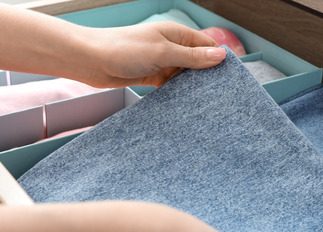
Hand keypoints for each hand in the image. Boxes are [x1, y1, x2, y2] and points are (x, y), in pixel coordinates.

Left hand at [0, 3, 225, 87]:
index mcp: (176, 34)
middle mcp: (170, 46)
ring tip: (204, 104)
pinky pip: (170, 86)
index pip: (206, 46)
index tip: (232, 79)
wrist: (90, 61)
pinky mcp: (150, 76)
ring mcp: (160, 62)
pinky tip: (184, 105)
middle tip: (220, 96)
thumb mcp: (162, 52)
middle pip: (197, 62)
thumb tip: (219, 56)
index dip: (219, 61)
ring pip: (184, 76)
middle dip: (207, 77)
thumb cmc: (121, 49)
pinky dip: (177, 94)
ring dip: (191, 87)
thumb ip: (191, 57)